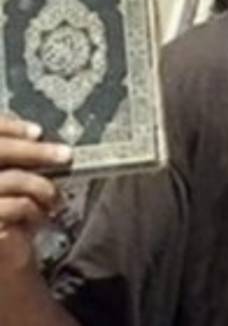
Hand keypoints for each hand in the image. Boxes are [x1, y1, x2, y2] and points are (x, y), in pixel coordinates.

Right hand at [0, 115, 71, 273]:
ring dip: (41, 187)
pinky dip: (35, 209)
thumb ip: (18, 159)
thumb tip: (39, 135)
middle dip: (34, 151)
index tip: (37, 131)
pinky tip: (39, 218)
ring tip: (53, 200)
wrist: (3, 258)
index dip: (8, 127)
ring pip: (12, 179)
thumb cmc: (9, 216)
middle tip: (65, 155)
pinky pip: (17, 205)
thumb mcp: (14, 182)